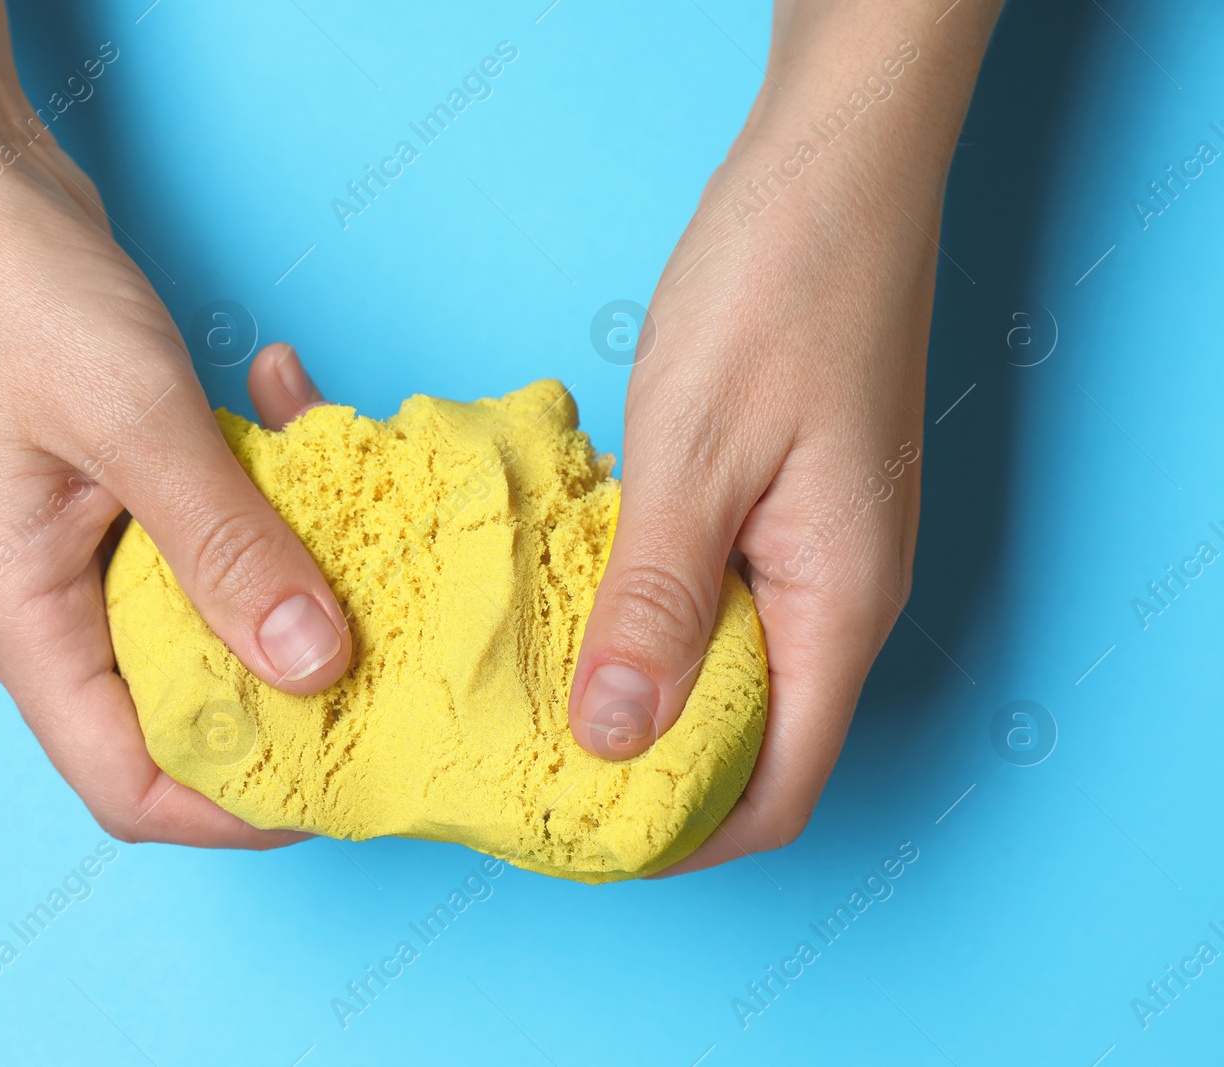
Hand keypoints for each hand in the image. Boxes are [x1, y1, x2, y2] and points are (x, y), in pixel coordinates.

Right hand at [0, 0, 349, 845]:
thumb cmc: (6, 294)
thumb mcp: (131, 424)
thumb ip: (226, 550)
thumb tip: (316, 667)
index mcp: (28, 621)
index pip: (131, 782)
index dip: (238, 807)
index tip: (346, 779)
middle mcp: (57, 604)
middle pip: (187, 708)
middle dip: (292, 689)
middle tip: (394, 644)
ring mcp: (93, 544)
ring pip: (216, 608)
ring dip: (292, 562)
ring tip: (353, 492)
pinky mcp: (127, 486)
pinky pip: (217, 522)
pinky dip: (268, 478)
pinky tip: (290, 394)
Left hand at [566, 0, 1002, 873]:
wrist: (830, 171)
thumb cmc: (781, 292)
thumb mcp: (700, 455)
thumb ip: (658, 603)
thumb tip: (614, 737)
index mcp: (838, 604)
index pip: (777, 788)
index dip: (683, 835)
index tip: (577, 836)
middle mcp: (834, 594)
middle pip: (747, 741)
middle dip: (644, 772)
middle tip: (526, 767)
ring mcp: (808, 548)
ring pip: (720, 667)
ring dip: (635, 689)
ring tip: (527, 693)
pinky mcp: (775, 503)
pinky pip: (707, 596)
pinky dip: (639, 615)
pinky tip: (563, 598)